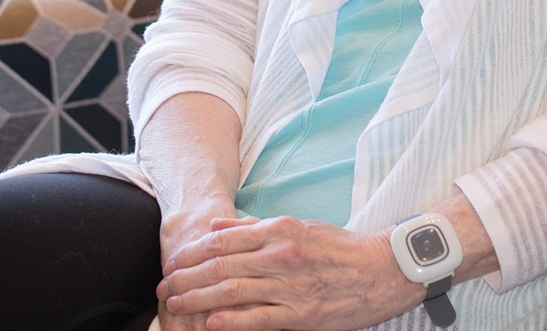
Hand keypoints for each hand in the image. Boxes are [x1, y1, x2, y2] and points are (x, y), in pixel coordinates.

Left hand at [157, 216, 421, 330]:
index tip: (173, 260)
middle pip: (221, 265)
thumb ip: (256, 227)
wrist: (383, 270)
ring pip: (233, 290)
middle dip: (187, 276)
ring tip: (175, 304)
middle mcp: (282, 254)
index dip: (193, 252)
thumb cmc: (340, 248)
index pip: (224, 239)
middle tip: (163, 285)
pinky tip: (210, 322)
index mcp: (281, 229)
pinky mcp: (302, 313)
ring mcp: (291, 285)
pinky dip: (231, 320)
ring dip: (198, 298)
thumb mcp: (299, 226)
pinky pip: (258, 317)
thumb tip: (217, 226)